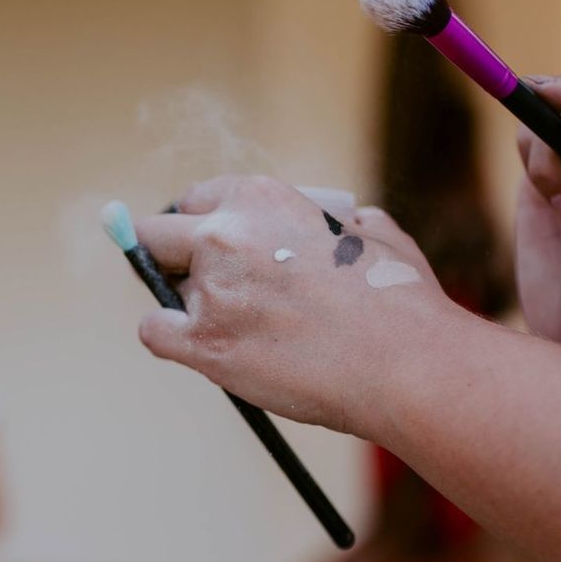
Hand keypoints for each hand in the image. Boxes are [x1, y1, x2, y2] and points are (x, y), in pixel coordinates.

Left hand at [132, 176, 458, 437]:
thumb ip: (338, 221)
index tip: (209, 247)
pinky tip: (206, 351)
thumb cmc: (399, 302)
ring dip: (193, 311)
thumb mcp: (371, 232)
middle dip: (171, 258)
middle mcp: (225, 235)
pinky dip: (171, 341)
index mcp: (262, 198)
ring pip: (167, 293)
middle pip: (158, 235)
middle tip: (195, 284)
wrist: (406, 363)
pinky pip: (154, 333)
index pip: (196, 200)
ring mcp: (211, 290)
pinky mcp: (204, 343)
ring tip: (247, 335)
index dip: (201, 226)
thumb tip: (344, 219)